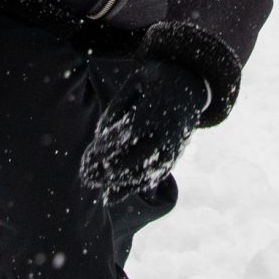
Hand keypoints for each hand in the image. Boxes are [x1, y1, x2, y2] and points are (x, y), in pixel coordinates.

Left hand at [78, 60, 206, 200]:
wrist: (191, 87)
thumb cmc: (155, 82)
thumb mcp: (136, 82)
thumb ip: (117, 107)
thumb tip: (100, 135)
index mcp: (159, 108)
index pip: (132, 130)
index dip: (112, 142)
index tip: (92, 151)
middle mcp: (169, 131)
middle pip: (139, 157)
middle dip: (111, 169)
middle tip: (87, 176)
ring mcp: (174, 147)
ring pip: (146, 172)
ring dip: (119, 183)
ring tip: (96, 187)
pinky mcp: (174, 157)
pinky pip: (153, 177)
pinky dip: (132, 188)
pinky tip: (110, 197)